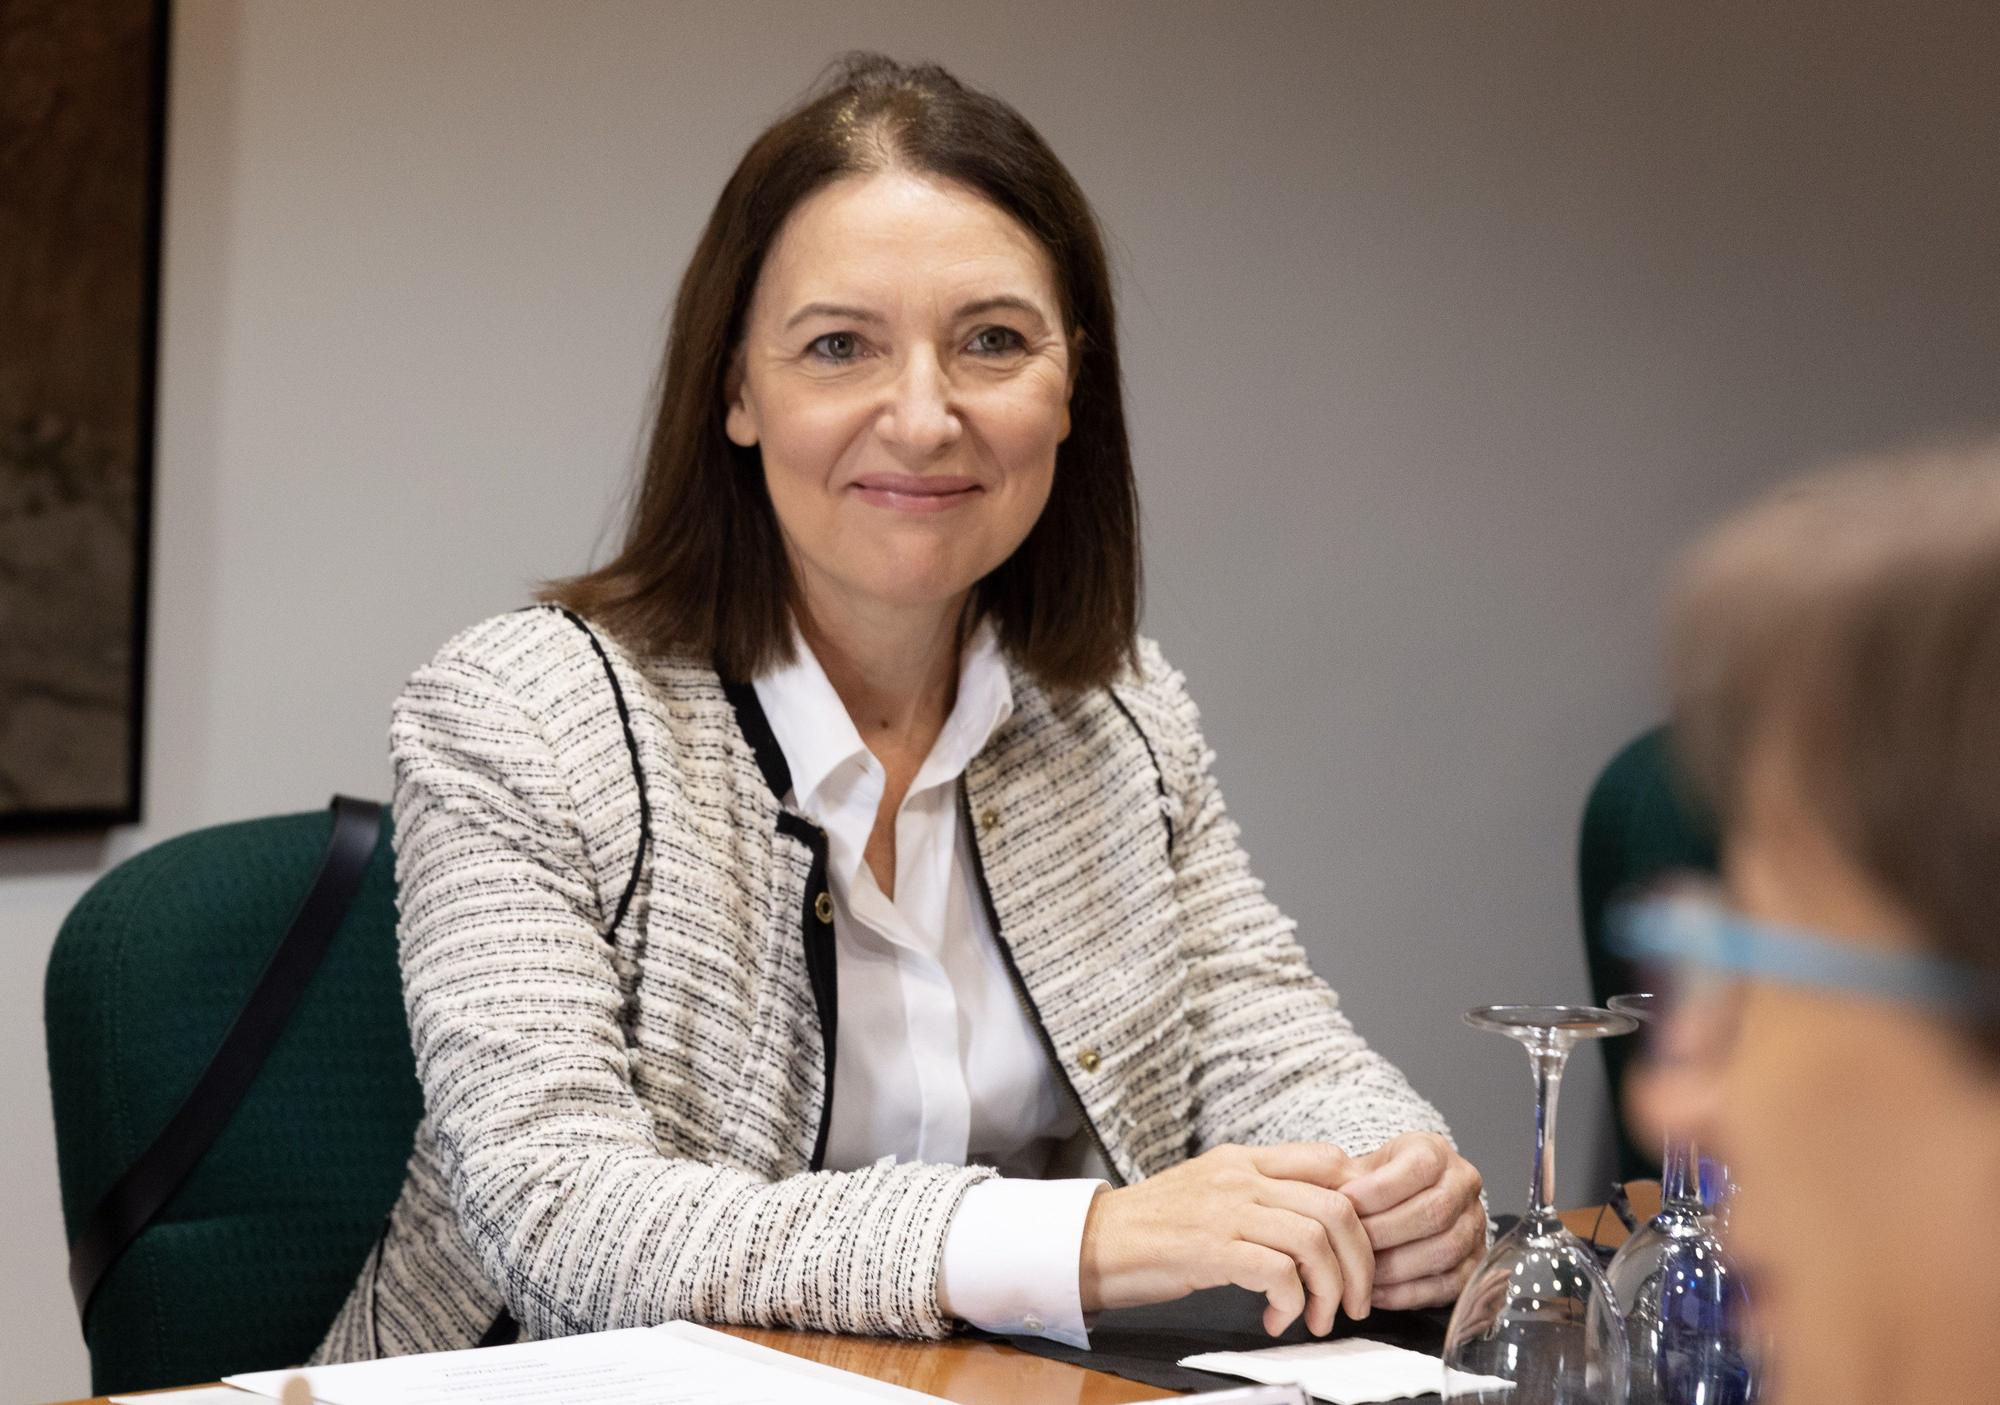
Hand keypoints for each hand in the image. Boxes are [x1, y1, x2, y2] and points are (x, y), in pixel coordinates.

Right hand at [1079, 1142, 1373, 1336]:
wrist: (1093, 1242)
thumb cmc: (1155, 1225)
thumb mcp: (1213, 1190)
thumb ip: (1261, 1193)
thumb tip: (1320, 1219)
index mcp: (1245, 1159)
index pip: (1331, 1161)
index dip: (1363, 1204)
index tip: (1360, 1246)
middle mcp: (1241, 1177)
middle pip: (1338, 1206)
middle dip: (1360, 1262)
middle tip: (1356, 1299)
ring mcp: (1226, 1210)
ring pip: (1315, 1240)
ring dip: (1330, 1290)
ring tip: (1317, 1317)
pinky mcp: (1209, 1248)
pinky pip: (1279, 1272)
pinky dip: (1291, 1302)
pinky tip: (1278, 1318)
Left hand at [1335, 1131, 1485, 1309]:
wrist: (1404, 1203)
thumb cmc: (1378, 1185)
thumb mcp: (1363, 1165)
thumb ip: (1344, 1177)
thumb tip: (1319, 1198)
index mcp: (1438, 1153)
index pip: (1419, 1167)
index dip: (1378, 1189)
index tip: (1343, 1202)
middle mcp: (1464, 1187)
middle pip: (1433, 1212)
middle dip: (1383, 1231)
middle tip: (1347, 1242)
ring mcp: (1474, 1228)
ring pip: (1442, 1251)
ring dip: (1393, 1266)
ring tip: (1357, 1270)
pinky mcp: (1474, 1267)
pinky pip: (1445, 1287)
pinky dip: (1405, 1293)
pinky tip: (1373, 1291)